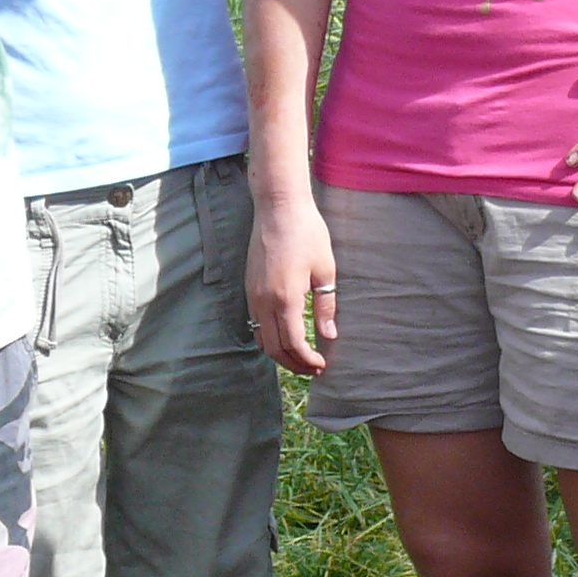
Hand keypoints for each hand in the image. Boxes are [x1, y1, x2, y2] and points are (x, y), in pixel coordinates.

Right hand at [248, 194, 338, 377]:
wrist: (278, 207)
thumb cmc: (307, 233)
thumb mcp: (325, 270)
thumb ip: (326, 306)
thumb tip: (329, 336)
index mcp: (286, 298)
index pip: (294, 344)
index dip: (307, 360)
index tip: (321, 366)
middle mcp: (264, 301)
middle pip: (274, 348)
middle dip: (293, 364)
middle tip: (313, 369)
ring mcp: (253, 295)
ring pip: (261, 338)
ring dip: (279, 353)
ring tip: (300, 357)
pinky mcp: (249, 287)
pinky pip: (255, 323)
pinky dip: (268, 337)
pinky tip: (285, 336)